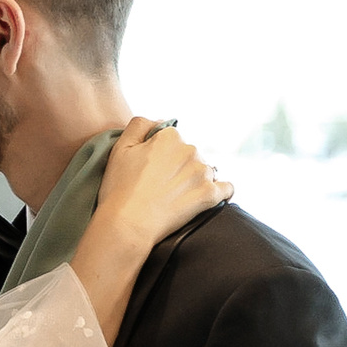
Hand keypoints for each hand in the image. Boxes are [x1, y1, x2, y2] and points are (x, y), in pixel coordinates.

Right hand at [94, 117, 232, 252]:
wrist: (128, 224)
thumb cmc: (120, 188)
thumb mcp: (120, 148)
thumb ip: (140, 125)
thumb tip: (160, 121)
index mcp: (170, 137)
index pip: (172, 140)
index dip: (161, 154)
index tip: (152, 169)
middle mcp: (190, 150)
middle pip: (190, 155)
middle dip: (180, 167)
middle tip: (162, 186)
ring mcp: (202, 173)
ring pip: (206, 171)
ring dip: (197, 180)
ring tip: (179, 197)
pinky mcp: (209, 195)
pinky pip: (226, 189)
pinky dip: (221, 192)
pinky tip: (210, 198)